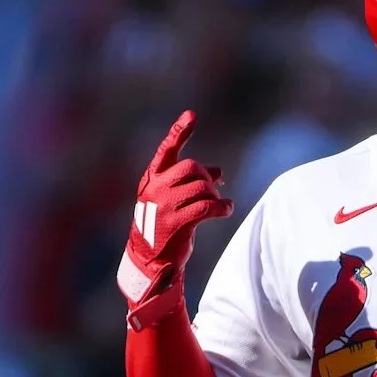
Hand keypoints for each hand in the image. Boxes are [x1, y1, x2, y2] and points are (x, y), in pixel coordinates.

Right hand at [117, 111, 232, 315]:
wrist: (150, 261)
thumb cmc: (165, 227)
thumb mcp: (174, 201)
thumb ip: (193, 182)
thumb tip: (219, 171)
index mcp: (151, 179)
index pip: (167, 150)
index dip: (179, 132)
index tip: (191, 115)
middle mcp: (154, 189)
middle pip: (192, 168)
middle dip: (208, 178)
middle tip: (214, 190)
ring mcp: (163, 206)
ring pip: (201, 188)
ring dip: (215, 196)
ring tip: (221, 205)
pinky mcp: (175, 223)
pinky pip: (206, 207)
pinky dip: (222, 207)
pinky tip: (227, 210)